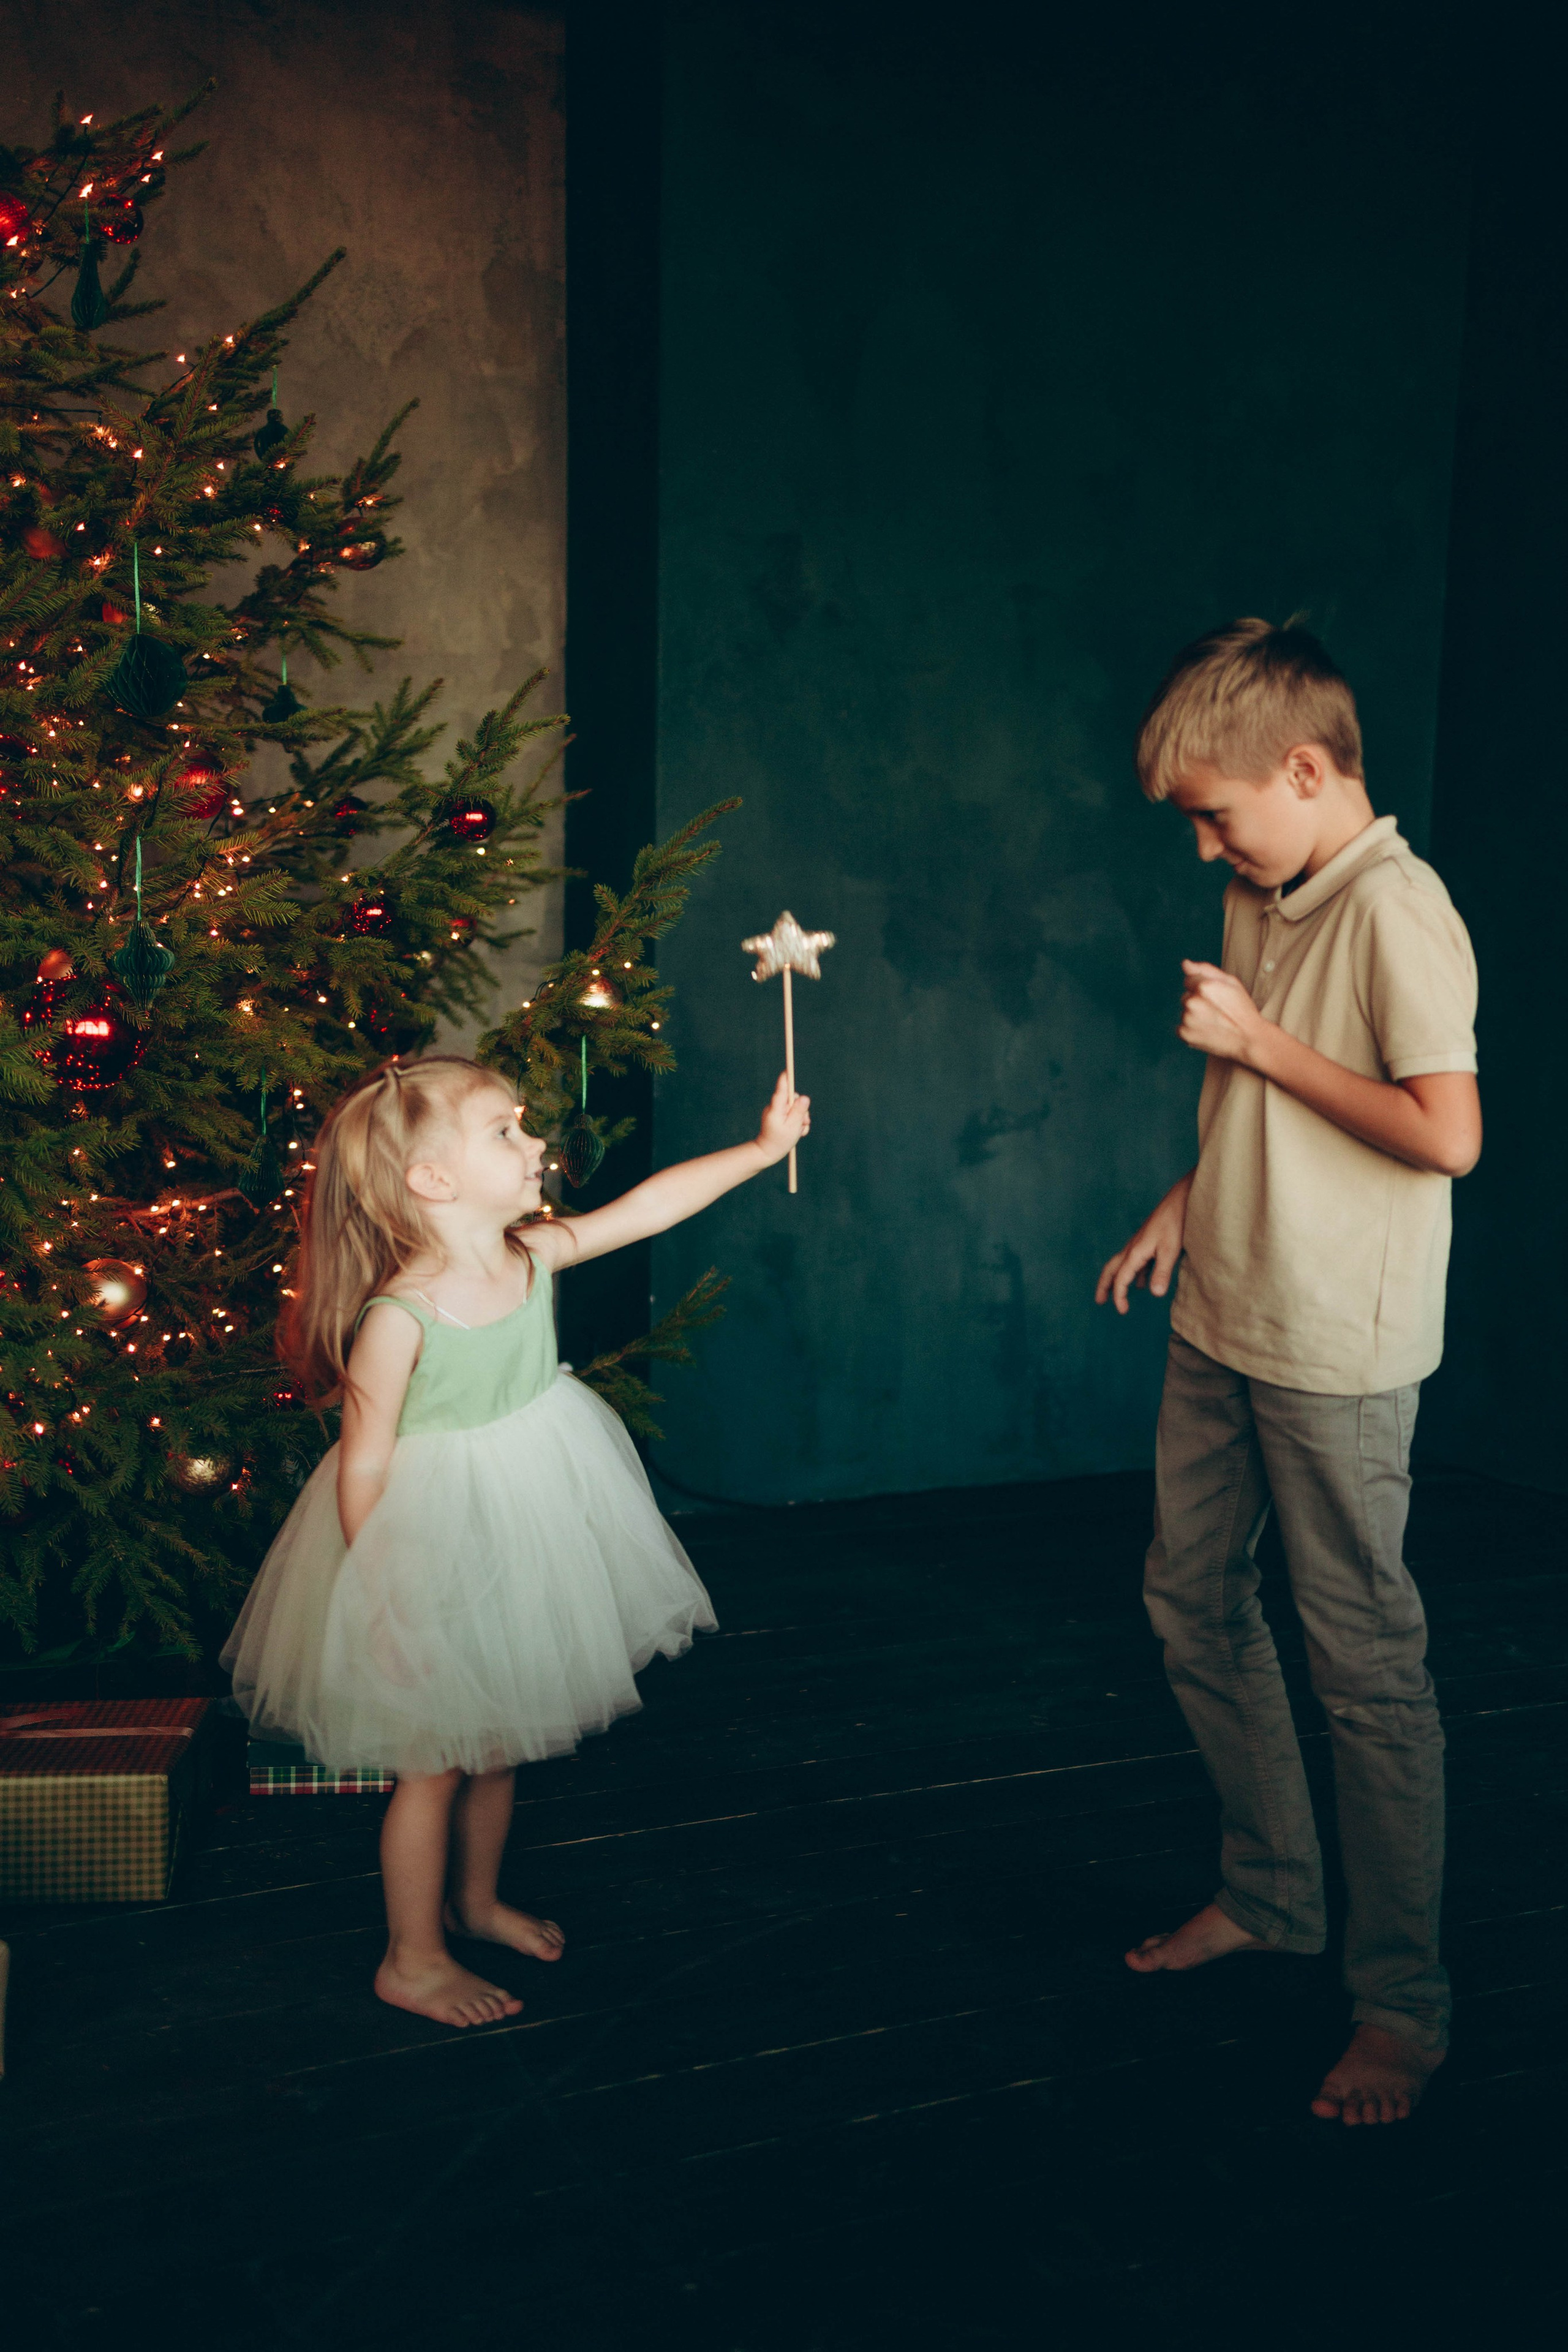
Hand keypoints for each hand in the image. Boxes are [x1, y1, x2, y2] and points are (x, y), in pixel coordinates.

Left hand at [756, 1071, 810, 1164]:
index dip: (786, 1079)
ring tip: (800, 1131)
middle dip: (802, 1110)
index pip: (781, 1089)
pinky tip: (797, 1132)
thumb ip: (799, 1111)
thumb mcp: (793, 1127)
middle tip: (804, 1123)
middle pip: (793, 1099)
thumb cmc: (779, 1141)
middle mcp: (775, 1107)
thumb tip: (804, 1097)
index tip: (787, 1071)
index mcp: (776, 1108)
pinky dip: (796, 1122)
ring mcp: (776, 1112)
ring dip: (801, 1119)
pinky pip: (791, 1115)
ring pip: (794, 1108)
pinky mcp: (778, 1116)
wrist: (766, 1153)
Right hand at [1095, 1172, 1192, 1314]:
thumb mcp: (1170, 1250)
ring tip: (1118, 1292)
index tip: (1122, 1311)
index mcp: (1135, 1252)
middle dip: (1105, 1285)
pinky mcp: (1149, 1241)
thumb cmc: (1176, 1222)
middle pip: (1112, 1269)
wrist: (1181, 1199)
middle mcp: (1133, 1247)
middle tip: (1099, 1300)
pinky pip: (1136, 1262)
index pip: (1121, 1278)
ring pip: (1123, 1264)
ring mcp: (1140, 1243)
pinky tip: (1143, 1282)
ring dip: (1118, 1279)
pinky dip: (1135, 1274)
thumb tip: (1154, 1294)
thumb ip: (1162, 1272)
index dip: (1119, 1296)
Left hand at [1178, 960, 1268, 1063]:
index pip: (1189, 980)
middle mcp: (1192, 1002)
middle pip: (1186, 997)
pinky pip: (1182, 1027)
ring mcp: (1187, 1019)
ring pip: (1185, 1012)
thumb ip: (1205, 970)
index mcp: (1203, 986)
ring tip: (1214, 1022)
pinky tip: (1208, 1031)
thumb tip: (1185, 963)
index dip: (1202, 988)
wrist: (1249, 1039)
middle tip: (1217, 1011)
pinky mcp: (1185, 1034)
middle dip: (1197, 1001)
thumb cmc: (1242, 1009)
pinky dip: (1192, 1029)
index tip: (1215, 998)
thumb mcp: (1231, 982)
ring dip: (1194, 1016)